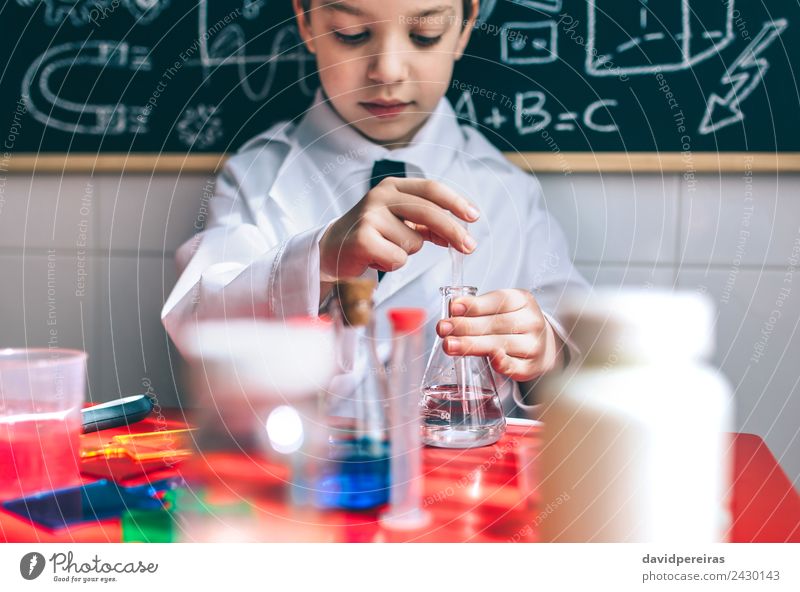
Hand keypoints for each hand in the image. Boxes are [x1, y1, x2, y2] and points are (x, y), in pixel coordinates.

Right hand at [319, 177, 478, 280]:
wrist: (331, 249)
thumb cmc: (371, 235)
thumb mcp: (400, 222)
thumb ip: (428, 223)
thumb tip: (460, 233)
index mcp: (392, 187)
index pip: (431, 189)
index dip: (456, 202)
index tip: (474, 217)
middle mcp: (380, 196)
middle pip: (428, 212)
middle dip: (453, 231)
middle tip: (470, 247)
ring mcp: (369, 216)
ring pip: (413, 242)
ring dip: (406, 252)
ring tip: (386, 249)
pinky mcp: (362, 239)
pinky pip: (398, 258)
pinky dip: (392, 264)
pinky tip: (376, 258)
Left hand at [436, 289, 563, 381]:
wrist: (542, 345)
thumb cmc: (512, 323)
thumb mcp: (501, 307)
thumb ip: (479, 307)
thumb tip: (452, 308)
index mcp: (522, 300)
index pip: (498, 301)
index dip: (474, 305)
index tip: (453, 308)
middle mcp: (531, 321)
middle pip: (496, 324)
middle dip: (466, 326)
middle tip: (443, 328)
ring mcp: (533, 345)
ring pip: (501, 344)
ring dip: (472, 345)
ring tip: (449, 345)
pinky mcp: (530, 367)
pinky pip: (515, 366)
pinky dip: (503, 363)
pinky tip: (491, 360)